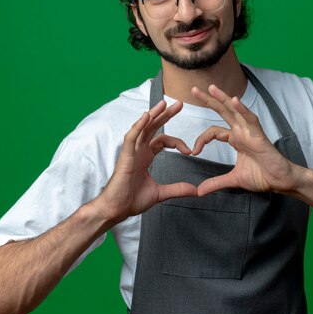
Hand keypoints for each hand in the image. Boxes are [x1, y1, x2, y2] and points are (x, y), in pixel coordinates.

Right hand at [99, 100, 196, 220]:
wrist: (117, 210)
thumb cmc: (132, 200)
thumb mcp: (160, 193)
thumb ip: (177, 189)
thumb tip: (196, 190)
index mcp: (146, 156)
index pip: (163, 140)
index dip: (177, 142)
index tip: (190, 151)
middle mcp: (138, 150)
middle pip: (153, 127)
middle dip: (166, 114)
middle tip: (180, 104)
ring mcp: (131, 152)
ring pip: (142, 127)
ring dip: (153, 114)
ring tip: (164, 103)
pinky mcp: (125, 157)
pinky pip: (131, 137)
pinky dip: (138, 126)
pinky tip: (147, 116)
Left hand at [191, 85, 301, 195]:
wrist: (280, 182)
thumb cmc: (262, 176)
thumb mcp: (233, 180)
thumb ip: (216, 183)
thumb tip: (199, 191)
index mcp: (235, 139)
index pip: (213, 132)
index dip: (200, 140)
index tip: (194, 152)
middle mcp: (241, 132)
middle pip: (222, 112)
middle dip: (208, 100)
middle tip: (194, 89)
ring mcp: (250, 132)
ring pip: (235, 111)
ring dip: (223, 98)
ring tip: (211, 88)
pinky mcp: (259, 136)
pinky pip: (250, 119)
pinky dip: (242, 110)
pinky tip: (234, 100)